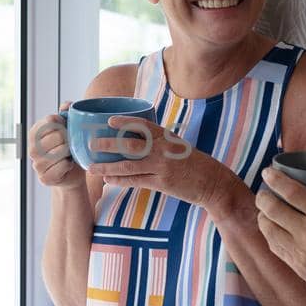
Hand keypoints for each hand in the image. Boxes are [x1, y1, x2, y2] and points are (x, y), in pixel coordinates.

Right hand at [28, 102, 85, 188]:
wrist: (72, 173)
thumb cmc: (70, 148)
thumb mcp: (68, 128)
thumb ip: (66, 113)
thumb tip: (67, 105)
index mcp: (34, 133)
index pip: (50, 120)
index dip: (63, 122)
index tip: (66, 128)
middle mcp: (32, 149)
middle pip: (57, 135)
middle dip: (69, 138)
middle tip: (71, 143)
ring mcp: (36, 165)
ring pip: (59, 151)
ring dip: (69, 151)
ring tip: (70, 153)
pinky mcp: (44, 178)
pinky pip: (62, 165)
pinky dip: (69, 164)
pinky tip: (68, 164)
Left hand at [84, 116, 248, 217]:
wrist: (213, 182)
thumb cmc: (194, 163)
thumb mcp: (178, 146)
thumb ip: (160, 142)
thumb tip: (138, 138)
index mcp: (167, 137)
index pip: (143, 126)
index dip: (125, 122)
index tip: (109, 120)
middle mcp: (163, 150)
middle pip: (130, 145)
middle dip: (108, 144)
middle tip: (92, 144)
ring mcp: (162, 167)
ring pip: (128, 166)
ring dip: (108, 167)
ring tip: (92, 167)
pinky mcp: (162, 184)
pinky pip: (136, 181)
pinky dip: (120, 181)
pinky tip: (108, 180)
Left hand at [254, 168, 305, 305]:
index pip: (292, 192)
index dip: (276, 180)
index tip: (268, 172)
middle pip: (272, 210)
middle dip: (263, 198)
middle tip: (264, 192)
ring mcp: (300, 253)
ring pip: (269, 231)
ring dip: (262, 218)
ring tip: (264, 212)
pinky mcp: (298, 269)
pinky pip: (276, 249)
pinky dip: (270, 237)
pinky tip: (273, 233)